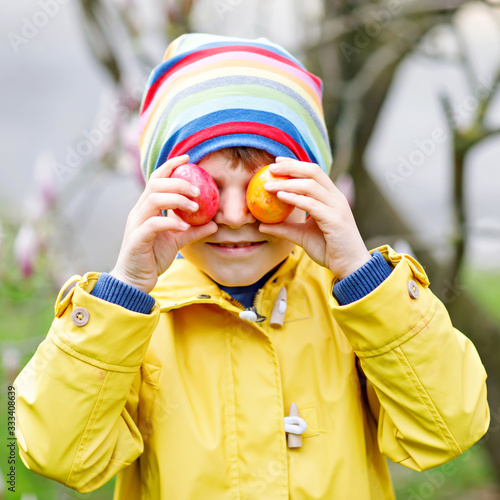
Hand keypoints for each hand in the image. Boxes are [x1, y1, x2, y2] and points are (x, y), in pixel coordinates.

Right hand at [110, 155, 217, 292]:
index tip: (188, 158)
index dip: (170, 166)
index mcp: (146, 209)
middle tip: (198, 190)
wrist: (135, 281)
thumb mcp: (178, 241)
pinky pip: (153, 224)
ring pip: (153, 199)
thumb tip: (214, 224)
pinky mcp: (137, 240)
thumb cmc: (153, 258)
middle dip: (178, 182)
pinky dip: (171, 222)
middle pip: (155, 184)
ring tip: (194, 206)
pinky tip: (185, 226)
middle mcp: (139, 212)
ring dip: (177, 199)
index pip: (156, 179)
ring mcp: (136, 225)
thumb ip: (194, 231)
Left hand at [259, 157, 370, 278]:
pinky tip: (280, 197)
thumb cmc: (329, 250)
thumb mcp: (302, 236)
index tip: (276, 162)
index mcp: (330, 197)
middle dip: (291, 167)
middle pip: (313, 172)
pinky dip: (295, 198)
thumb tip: (262, 225)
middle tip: (271, 168)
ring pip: (311, 186)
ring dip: (288, 183)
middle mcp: (336, 198)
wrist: (350, 267)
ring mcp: (337, 207)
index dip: (295, 164)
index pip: (313, 172)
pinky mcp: (335, 220)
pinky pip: (312, 204)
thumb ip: (284, 228)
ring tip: (269, 185)